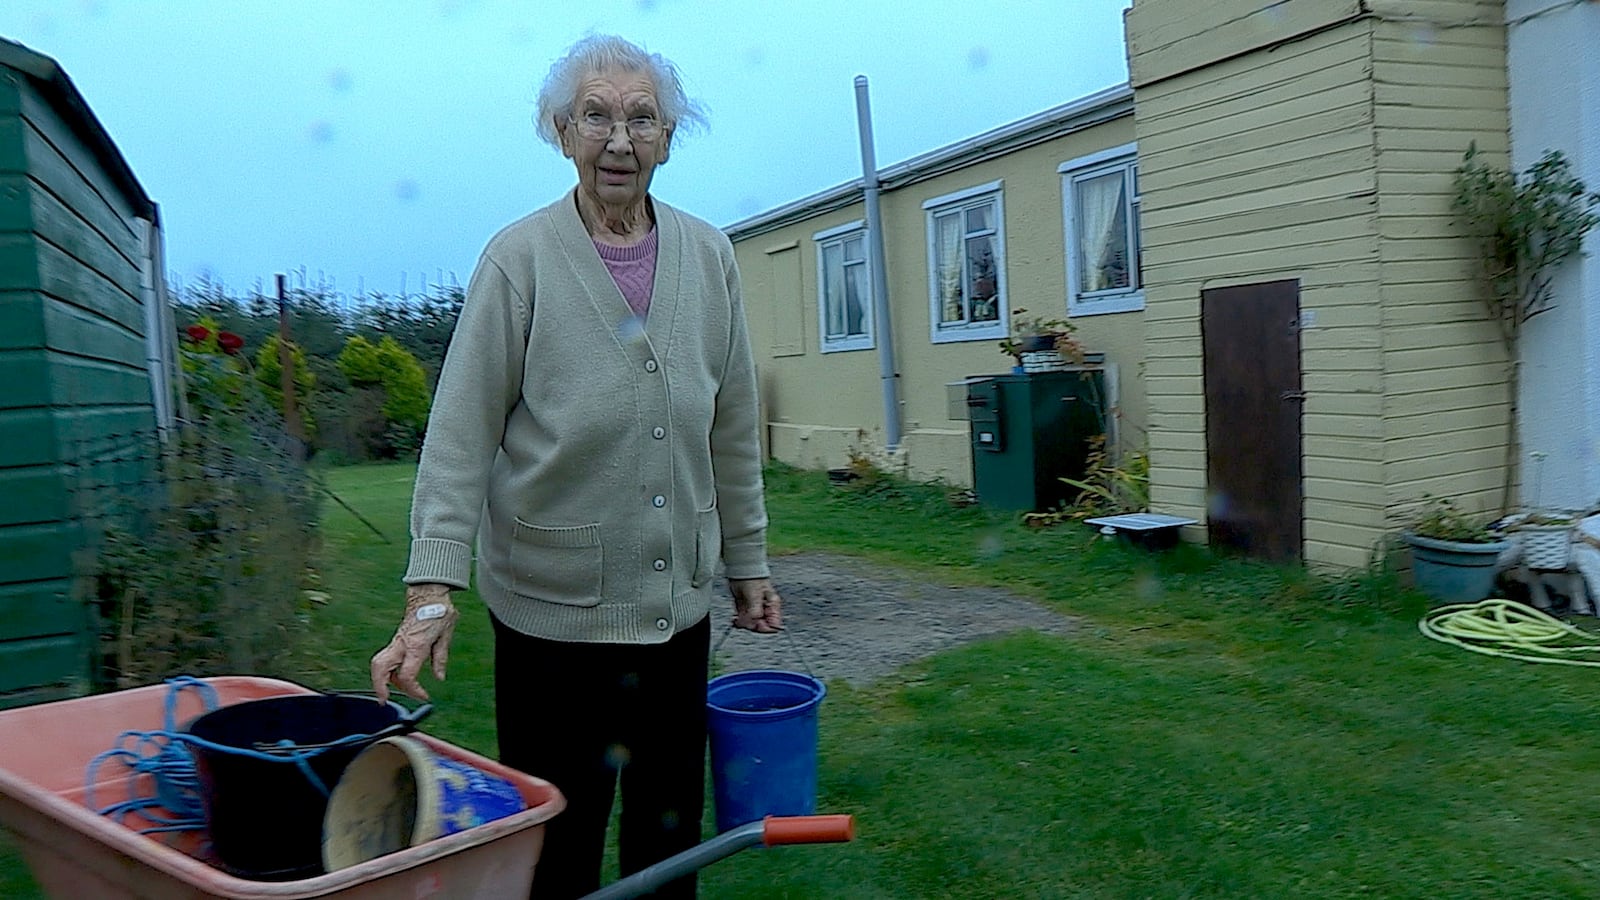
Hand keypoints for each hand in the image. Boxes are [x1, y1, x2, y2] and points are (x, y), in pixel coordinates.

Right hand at [370, 583, 459, 701]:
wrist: (428, 594)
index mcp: (416, 645)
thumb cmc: (439, 611)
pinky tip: (396, 677)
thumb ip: (441, 658)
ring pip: (378, 663)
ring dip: (381, 680)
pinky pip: (385, 658)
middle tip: (384, 699)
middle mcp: (402, 644)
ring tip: (390, 691)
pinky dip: (387, 671)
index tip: (423, 696)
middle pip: (380, 668)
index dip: (413, 690)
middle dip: (378, 686)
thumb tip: (439, 677)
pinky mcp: (396, 640)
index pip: (406, 675)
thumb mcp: (446, 635)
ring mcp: (397, 641)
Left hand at [730, 577, 781, 633]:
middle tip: (744, 619)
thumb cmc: (752, 579)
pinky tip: (735, 619)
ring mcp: (755, 611)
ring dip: (743, 624)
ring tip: (737, 618)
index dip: (764, 628)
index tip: (755, 623)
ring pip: (751, 625)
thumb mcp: (755, 595)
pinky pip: (743, 621)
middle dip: (751, 625)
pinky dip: (738, 622)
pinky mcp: (746, 611)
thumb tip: (754, 623)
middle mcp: (765, 610)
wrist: (741, 571)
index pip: (774, 625)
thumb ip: (755, 611)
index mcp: (773, 606)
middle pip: (761, 627)